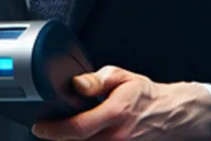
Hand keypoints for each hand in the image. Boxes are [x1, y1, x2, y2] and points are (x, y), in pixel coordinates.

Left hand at [31, 66, 210, 140]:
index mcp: (115, 114)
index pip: (77, 128)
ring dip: (71, 140)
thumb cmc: (146, 95)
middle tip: (48, 126)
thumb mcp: (122, 77)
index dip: (53, 130)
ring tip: (64, 129)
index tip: (39, 127)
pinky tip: (81, 134)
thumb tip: (76, 84)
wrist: (171, 115)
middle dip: (58, 136)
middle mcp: (118, 137)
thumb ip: (96, 80)